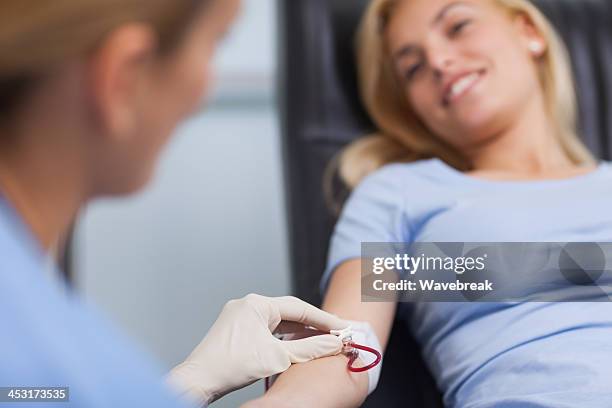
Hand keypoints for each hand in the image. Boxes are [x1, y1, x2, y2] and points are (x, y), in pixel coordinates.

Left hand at [166, 294, 345, 405]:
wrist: (199, 380)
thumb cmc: (232, 366)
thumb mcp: (278, 357)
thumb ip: (310, 348)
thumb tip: (334, 343)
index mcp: (256, 304)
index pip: (299, 308)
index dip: (324, 320)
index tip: (343, 328)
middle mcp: (247, 305)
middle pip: (289, 313)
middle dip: (313, 326)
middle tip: (336, 335)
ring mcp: (240, 316)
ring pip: (278, 322)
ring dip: (298, 332)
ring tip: (321, 341)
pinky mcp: (236, 329)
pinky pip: (266, 329)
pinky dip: (282, 337)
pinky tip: (296, 345)